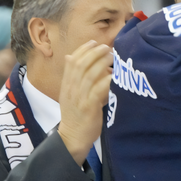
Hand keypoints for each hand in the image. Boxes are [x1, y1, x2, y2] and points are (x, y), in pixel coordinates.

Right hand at [56, 41, 115, 162]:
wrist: (72, 137)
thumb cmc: (75, 116)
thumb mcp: (70, 94)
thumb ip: (73, 78)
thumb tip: (72, 57)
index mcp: (66, 85)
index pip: (71, 61)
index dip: (82, 49)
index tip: (94, 42)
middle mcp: (71, 89)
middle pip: (80, 64)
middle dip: (94, 52)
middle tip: (106, 47)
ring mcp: (79, 97)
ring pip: (89, 74)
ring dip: (101, 63)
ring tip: (112, 56)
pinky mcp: (89, 107)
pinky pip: (97, 90)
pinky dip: (106, 80)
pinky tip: (114, 76)